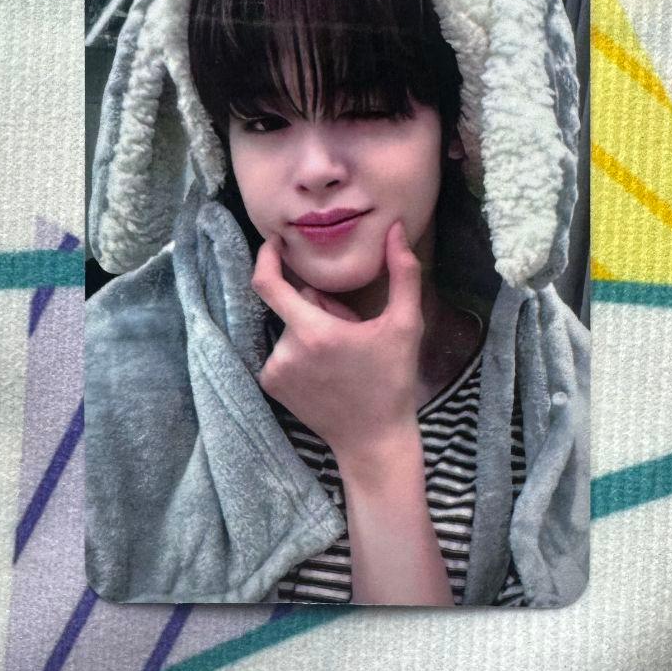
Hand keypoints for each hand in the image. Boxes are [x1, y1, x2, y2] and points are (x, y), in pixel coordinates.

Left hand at [250, 221, 425, 465]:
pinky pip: (282, 350)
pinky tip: (327, 370)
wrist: (373, 441)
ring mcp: (274, 371)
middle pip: (294, 305)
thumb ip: (403, 272)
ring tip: (343, 355)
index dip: (266, 257)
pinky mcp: (271, 386)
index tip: (275, 242)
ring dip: (311, 329)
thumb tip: (396, 229)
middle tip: (352, 329)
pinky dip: (301, 351)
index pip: (268, 283)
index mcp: (313, 332)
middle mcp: (285, 350)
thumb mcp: (405, 325)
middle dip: (320, 306)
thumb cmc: (392, 381)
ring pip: (290, 327)